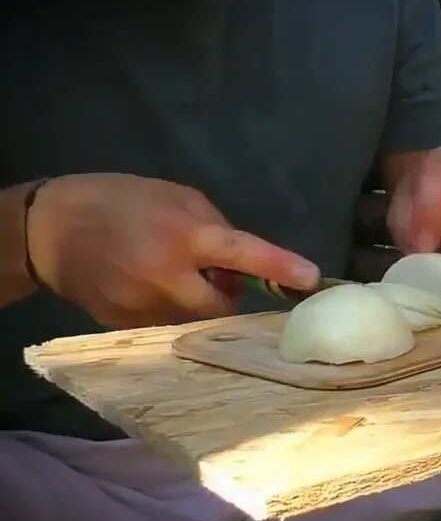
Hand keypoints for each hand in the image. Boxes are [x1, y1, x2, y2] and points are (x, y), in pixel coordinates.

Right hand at [26, 173, 318, 328]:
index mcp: (183, 235)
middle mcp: (166, 276)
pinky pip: (165, 324)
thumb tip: (243, 260)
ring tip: (168, 273)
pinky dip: (167, 308)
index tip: (312, 278)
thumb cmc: (120, 201)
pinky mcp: (124, 324)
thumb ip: (214, 227)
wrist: (48, 230)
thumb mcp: (175, 196)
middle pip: (222, 304)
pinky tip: (144, 285)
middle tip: (212, 273)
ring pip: (193, 318)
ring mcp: (142, 305)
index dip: (278, 265)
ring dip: (195, 301)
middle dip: (227, 293)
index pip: (241, 252)